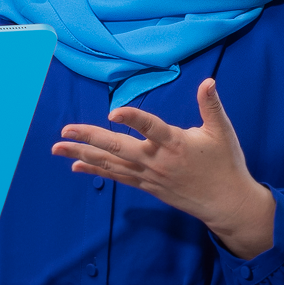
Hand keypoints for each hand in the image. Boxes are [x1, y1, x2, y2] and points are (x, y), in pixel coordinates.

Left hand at [51, 78, 274, 259]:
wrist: (226, 203)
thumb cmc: (225, 164)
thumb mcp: (222, 132)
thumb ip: (211, 106)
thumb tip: (207, 81)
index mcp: (175, 143)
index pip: (151, 128)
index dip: (133, 119)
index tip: (114, 112)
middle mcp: (157, 160)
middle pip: (118, 147)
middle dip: (90, 138)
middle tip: (65, 130)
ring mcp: (148, 174)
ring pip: (110, 163)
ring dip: (82, 154)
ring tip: (58, 147)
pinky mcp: (145, 185)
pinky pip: (115, 176)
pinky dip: (95, 169)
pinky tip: (76, 164)